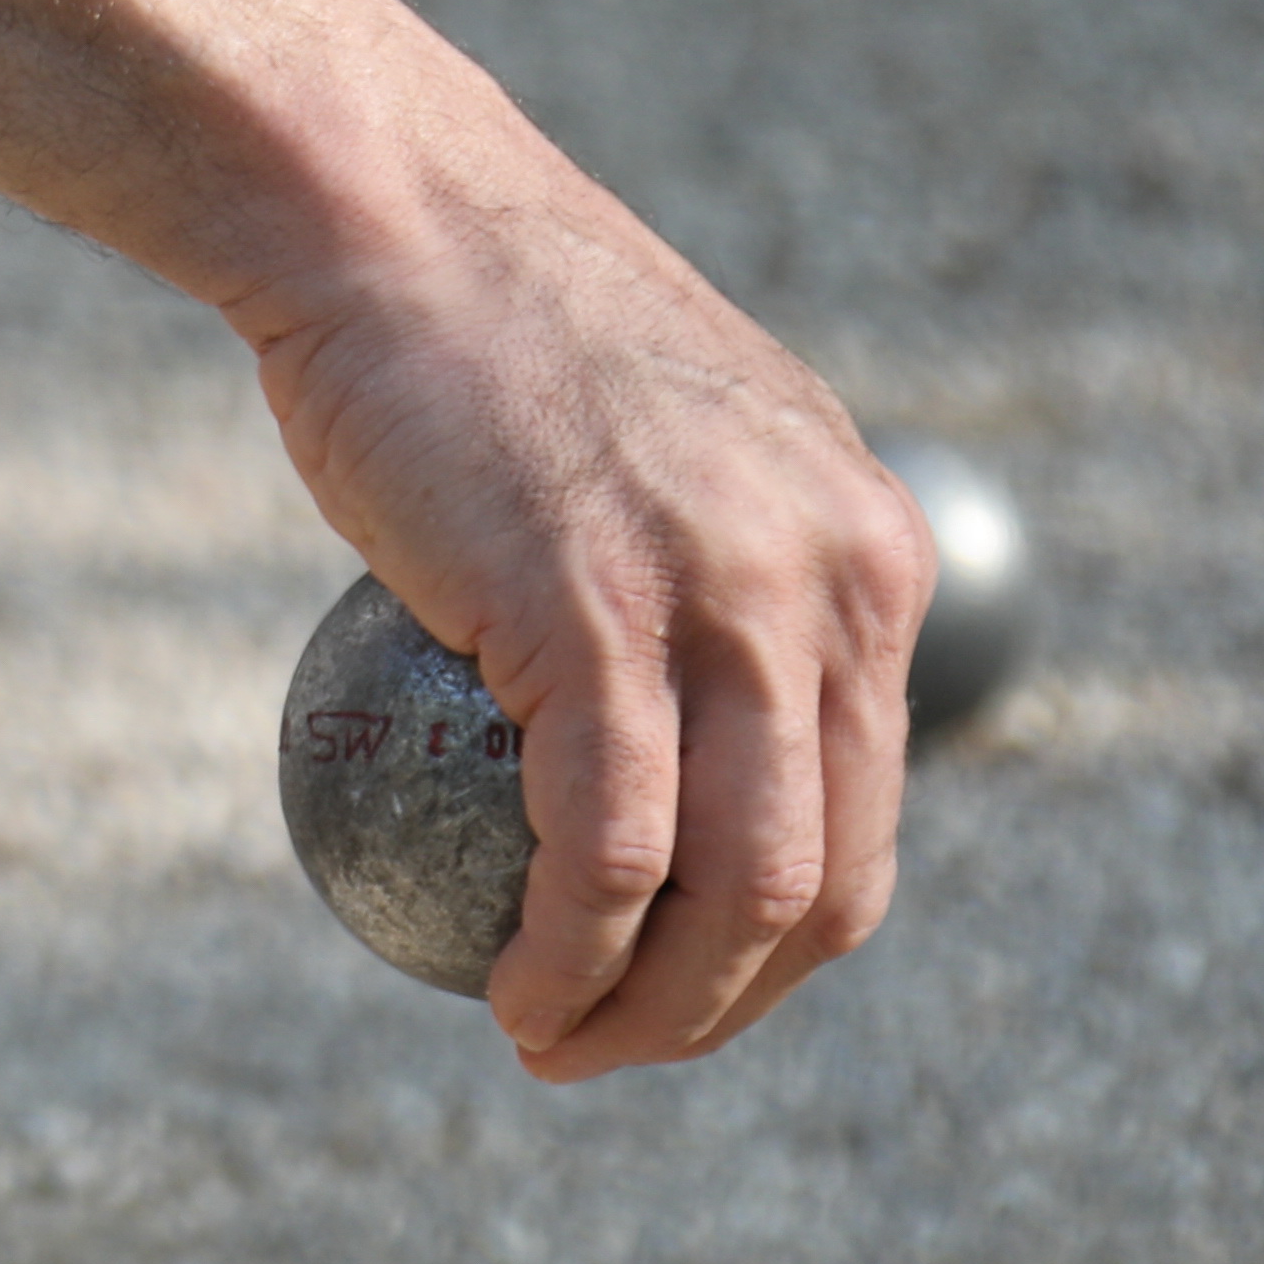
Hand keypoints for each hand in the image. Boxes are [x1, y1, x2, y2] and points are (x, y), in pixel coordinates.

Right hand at [233, 66, 932, 1075]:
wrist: (392, 218)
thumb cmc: (484, 328)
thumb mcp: (671, 443)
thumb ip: (711, 571)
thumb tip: (671, 716)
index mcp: (871, 549)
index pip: (868, 804)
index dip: (781, 940)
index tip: (672, 982)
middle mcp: (835, 579)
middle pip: (831, 876)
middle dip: (730, 1008)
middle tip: (609, 1045)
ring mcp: (727, 601)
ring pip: (742, 893)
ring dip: (654, 1015)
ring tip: (551, 1042)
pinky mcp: (599, 621)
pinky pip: (608, 852)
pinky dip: (567, 956)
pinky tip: (513, 992)